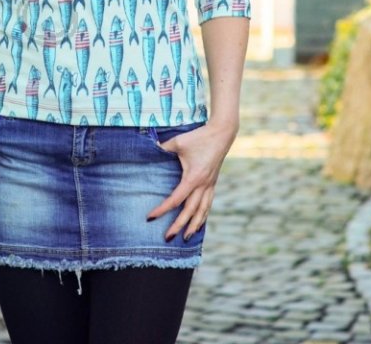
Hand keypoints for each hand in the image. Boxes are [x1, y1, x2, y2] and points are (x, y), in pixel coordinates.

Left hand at [146, 121, 237, 240]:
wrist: (222, 133)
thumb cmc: (199, 137)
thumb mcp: (178, 142)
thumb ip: (162, 148)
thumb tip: (148, 149)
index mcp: (193, 178)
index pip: (175, 199)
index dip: (162, 209)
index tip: (151, 217)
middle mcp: (203, 185)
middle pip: (190, 211)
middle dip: (179, 226)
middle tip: (167, 238)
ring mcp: (210, 185)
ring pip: (202, 211)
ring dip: (194, 225)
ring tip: (186, 238)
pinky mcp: (213, 183)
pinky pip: (208, 204)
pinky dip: (203, 215)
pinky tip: (199, 223)